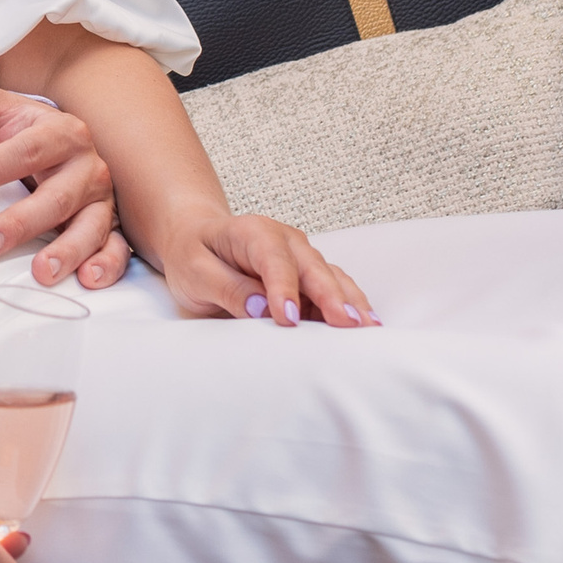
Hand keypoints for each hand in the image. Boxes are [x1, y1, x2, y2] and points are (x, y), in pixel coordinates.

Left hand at [0, 85, 130, 288]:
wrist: (52, 136)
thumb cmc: (14, 126)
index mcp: (59, 131)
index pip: (24, 151)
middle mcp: (87, 165)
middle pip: (56, 197)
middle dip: (21, 223)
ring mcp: (100, 199)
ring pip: (89, 227)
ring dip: (67, 251)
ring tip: (40, 272)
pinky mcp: (109, 226)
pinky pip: (116, 249)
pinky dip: (107, 266)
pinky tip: (87, 280)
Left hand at [152, 205, 378, 329]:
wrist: (196, 241)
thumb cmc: (193, 255)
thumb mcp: (195, 272)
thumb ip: (227, 288)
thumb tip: (261, 309)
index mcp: (252, 233)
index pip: (272, 259)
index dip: (283, 287)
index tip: (287, 318)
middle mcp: (285, 240)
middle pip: (313, 266)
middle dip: (331, 296)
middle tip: (347, 325)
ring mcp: (302, 257)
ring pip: (332, 277)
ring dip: (350, 302)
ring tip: (368, 330)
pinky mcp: (310, 278)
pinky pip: (335, 290)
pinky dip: (350, 306)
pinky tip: (366, 326)